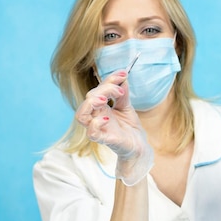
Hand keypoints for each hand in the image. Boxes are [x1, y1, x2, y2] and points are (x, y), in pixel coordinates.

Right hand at [75, 70, 152, 184]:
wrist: (139, 146)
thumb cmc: (129, 128)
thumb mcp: (127, 107)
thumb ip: (123, 94)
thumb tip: (122, 77)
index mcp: (100, 107)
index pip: (97, 89)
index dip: (109, 80)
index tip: (123, 74)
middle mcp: (96, 116)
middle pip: (88, 99)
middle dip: (104, 89)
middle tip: (120, 91)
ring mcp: (99, 128)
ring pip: (81, 115)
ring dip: (92, 103)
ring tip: (106, 99)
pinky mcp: (104, 139)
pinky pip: (92, 133)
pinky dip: (96, 123)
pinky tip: (108, 118)